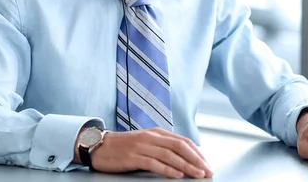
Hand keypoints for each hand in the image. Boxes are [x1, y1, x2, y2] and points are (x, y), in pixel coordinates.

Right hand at [88, 128, 213, 178]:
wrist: (99, 146)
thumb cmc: (124, 147)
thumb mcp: (147, 142)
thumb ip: (163, 147)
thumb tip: (184, 158)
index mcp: (158, 133)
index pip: (183, 141)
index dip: (198, 152)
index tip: (207, 163)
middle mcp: (152, 137)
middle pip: (180, 147)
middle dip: (197, 160)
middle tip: (207, 171)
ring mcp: (143, 146)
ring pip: (170, 155)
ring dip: (186, 166)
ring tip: (197, 174)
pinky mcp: (133, 156)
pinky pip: (154, 163)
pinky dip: (168, 169)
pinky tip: (177, 175)